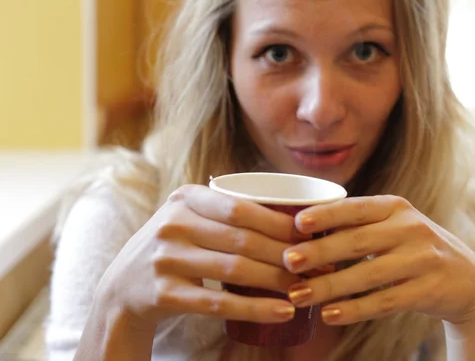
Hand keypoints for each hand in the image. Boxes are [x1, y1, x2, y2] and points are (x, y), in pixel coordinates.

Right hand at [96, 184, 304, 329]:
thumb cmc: (174, 247)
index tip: (311, 234)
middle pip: (243, 239)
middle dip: (286, 254)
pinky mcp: (164, 293)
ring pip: (235, 270)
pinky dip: (256, 308)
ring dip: (277, 281)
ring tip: (306, 288)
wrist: (122, 288)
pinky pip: (219, 302)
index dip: (280, 222)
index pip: (241, 208)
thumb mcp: (189, 218)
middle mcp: (173, 224)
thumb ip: (227, 211)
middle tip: (317, 265)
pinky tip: (283, 311)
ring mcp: (166, 259)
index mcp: (185, 198)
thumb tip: (294, 216)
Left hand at [281, 195, 474, 325]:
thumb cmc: (412, 248)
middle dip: (320, 252)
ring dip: (330, 287)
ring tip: (298, 295)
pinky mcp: (429, 289)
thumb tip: (300, 229)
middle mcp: (411, 228)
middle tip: (288, 262)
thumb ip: (357, 225)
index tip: (297, 223)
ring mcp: (423, 259)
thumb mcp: (392, 226)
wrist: (467, 278)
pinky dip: (355, 309)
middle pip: (358, 241)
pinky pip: (385, 301)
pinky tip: (329, 315)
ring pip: (369, 274)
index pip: (357, 207)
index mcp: (396, 207)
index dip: (327, 215)